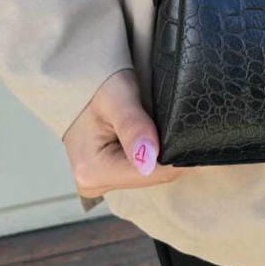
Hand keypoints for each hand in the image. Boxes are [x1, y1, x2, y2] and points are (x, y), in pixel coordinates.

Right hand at [62, 68, 184, 198]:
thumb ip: (134, 126)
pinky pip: (142, 168)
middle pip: (154, 176)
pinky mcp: (109, 176)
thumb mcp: (117, 97)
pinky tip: (151, 134)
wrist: (77, 81)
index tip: (187, 129)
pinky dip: (152, 151)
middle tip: (169, 120)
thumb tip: (149, 158)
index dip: (177, 153)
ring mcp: (102, 182)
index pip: (154, 174)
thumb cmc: (96, 83)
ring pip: (151, 173)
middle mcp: (95, 184)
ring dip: (161, 151)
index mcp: (93, 171)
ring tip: (157, 124)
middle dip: (168, 151)